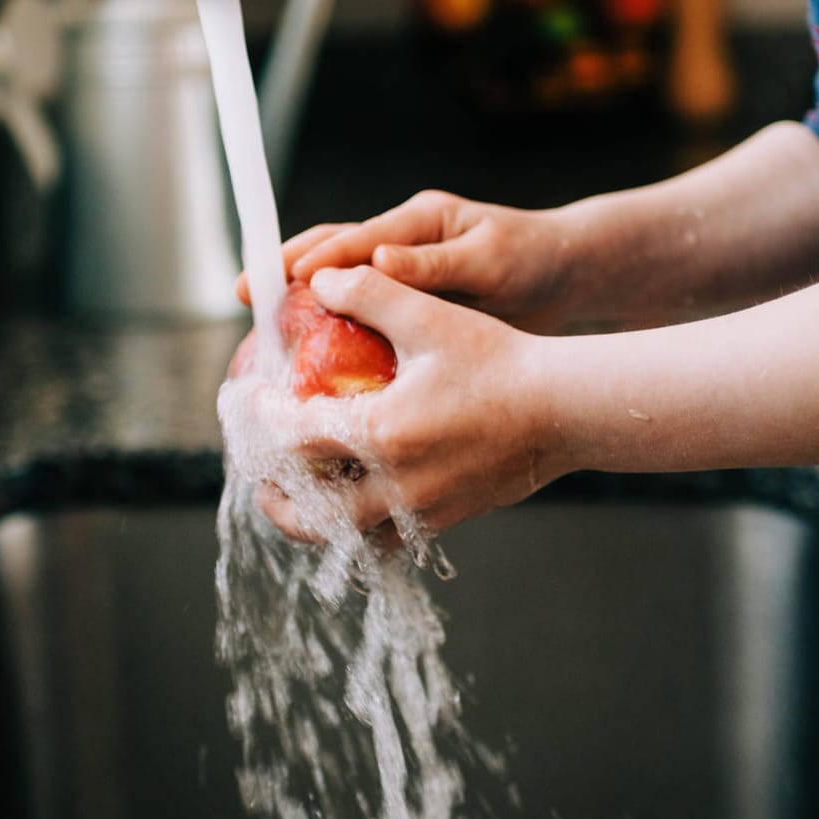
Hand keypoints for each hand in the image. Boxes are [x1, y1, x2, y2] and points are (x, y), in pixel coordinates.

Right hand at [236, 190, 579, 332]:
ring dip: (300, 301)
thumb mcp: (492, 260)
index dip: (312, 256)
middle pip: (330, 251)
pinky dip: (333, 331)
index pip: (354, 237)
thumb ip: (438, 263)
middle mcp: (401, 242)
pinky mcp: (410, 304)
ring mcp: (402, 273)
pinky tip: (312, 364)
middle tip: (243, 294)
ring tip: (262, 330)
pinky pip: (362, 316)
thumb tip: (381, 260)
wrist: (567, 278)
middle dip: (285, 270)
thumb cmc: (535, 260)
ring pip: (339, 283)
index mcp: (417, 222)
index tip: (277, 276)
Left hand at [255, 266, 569, 542]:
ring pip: (345, 537)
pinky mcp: (447, 521)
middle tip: (261, 472)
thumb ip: (369, 293)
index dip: (261, 421)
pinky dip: (360, 529)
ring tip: (299, 496)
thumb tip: (320, 279)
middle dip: (274, 494)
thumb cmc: (500, 360)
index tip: (252, 403)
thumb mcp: (429, 316)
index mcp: (380, 434)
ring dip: (313, 521)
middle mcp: (395, 485)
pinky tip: (356, 501)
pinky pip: (387, 539)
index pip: (291, 440)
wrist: (566, 409)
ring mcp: (422, 511)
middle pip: (308, 511)